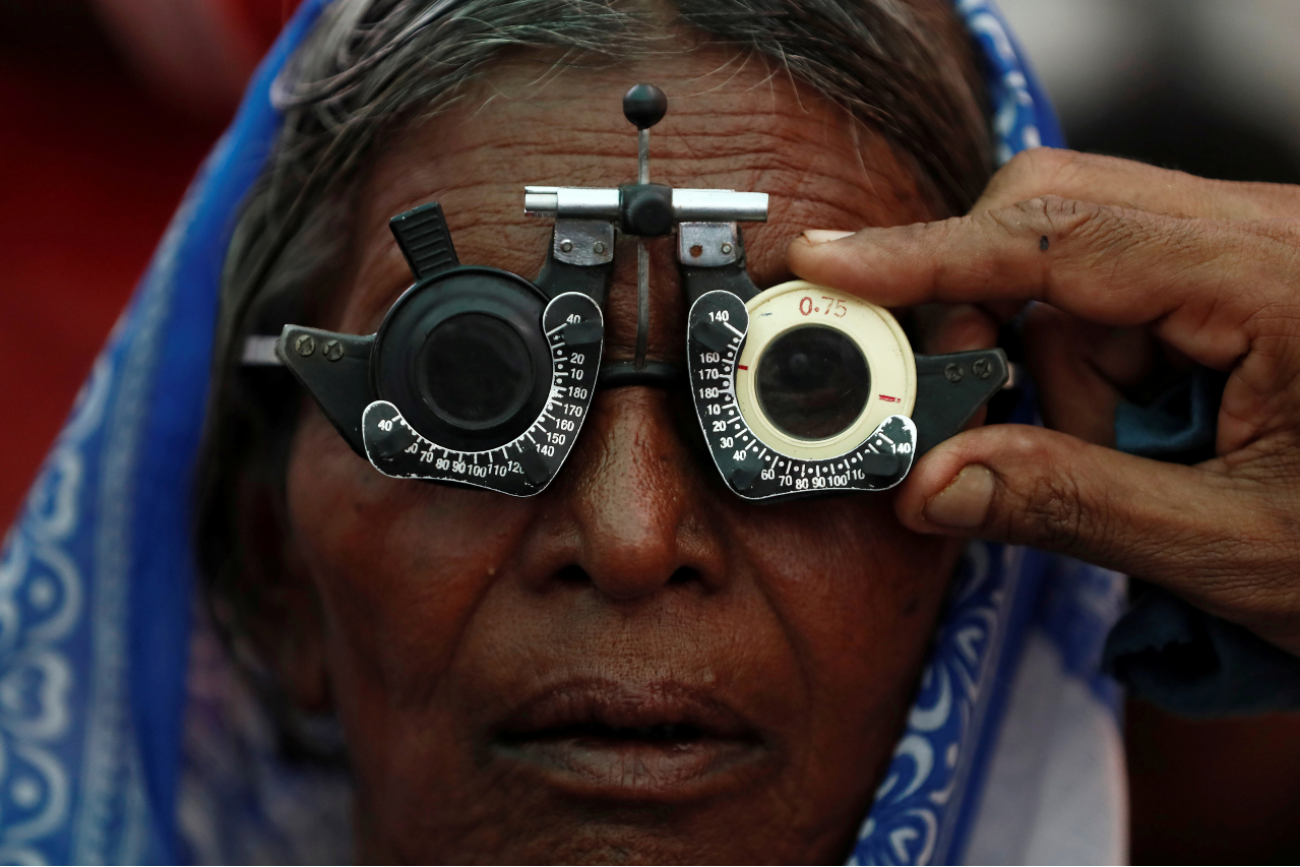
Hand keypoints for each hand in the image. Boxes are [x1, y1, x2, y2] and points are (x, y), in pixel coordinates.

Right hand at [789, 149, 1299, 656]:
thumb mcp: (1231, 548)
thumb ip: (1066, 506)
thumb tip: (927, 485)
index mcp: (1279, 280)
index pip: (1060, 236)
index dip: (925, 253)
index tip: (826, 267)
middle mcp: (1263, 234)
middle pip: (1054, 217)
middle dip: (992, 320)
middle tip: (972, 417)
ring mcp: (1253, 248)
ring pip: (1075, 261)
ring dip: (1058, 364)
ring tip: (1122, 459)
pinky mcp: (1240, 276)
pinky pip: (1117, 292)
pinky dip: (1094, 365)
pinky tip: (1140, 434)